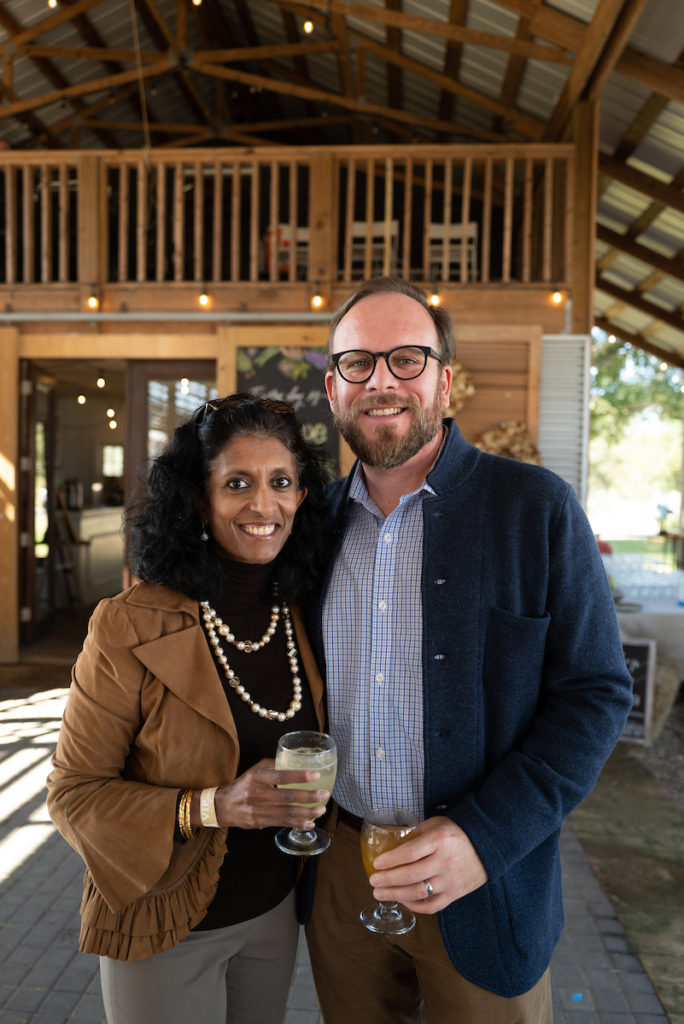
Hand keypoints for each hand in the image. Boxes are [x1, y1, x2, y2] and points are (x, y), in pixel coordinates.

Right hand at [211, 758, 328, 829]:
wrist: (222, 806)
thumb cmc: (243, 785)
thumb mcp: (254, 770)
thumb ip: (273, 766)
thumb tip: (294, 762)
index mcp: (256, 776)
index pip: (280, 776)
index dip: (298, 776)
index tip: (315, 775)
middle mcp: (256, 793)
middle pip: (285, 796)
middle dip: (307, 797)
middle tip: (323, 795)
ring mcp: (257, 810)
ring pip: (285, 812)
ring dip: (306, 813)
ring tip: (321, 810)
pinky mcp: (259, 822)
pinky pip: (281, 823)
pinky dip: (296, 824)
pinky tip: (309, 823)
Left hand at [368, 815, 487, 913]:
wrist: (488, 846)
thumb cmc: (458, 832)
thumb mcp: (437, 824)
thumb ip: (416, 833)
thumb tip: (394, 841)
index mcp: (439, 840)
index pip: (410, 852)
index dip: (391, 859)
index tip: (376, 863)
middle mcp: (444, 862)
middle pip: (411, 875)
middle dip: (388, 880)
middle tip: (372, 881)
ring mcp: (450, 881)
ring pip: (418, 892)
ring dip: (396, 895)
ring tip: (379, 893)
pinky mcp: (455, 894)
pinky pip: (432, 905)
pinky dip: (415, 906)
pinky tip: (402, 901)